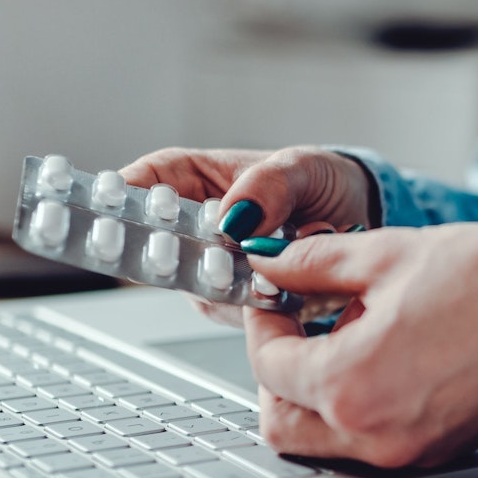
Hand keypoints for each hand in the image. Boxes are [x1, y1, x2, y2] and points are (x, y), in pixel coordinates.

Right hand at [119, 146, 375, 324]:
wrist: (360, 221)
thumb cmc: (320, 183)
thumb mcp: (302, 167)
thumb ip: (270, 184)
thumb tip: (237, 214)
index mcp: (192, 180)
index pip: (141, 186)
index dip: (120, 202)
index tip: (117, 215)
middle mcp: (194, 229)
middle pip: (158, 246)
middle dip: (172, 257)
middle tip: (197, 257)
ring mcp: (212, 269)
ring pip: (198, 285)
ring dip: (229, 287)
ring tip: (266, 279)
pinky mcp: (238, 303)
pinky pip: (236, 310)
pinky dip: (260, 305)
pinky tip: (286, 294)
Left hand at [242, 224, 477, 467]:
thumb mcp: (387, 254)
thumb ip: (312, 265)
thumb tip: (269, 265)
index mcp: (350, 385)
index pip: (267, 365)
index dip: (261, 320)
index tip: (274, 291)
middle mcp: (372, 434)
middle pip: (281, 423)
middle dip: (275, 370)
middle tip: (294, 321)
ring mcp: (405, 451)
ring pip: (320, 439)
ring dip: (312, 391)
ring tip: (342, 332)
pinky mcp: (435, 451)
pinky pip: (367, 439)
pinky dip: (355, 403)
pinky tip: (381, 352)